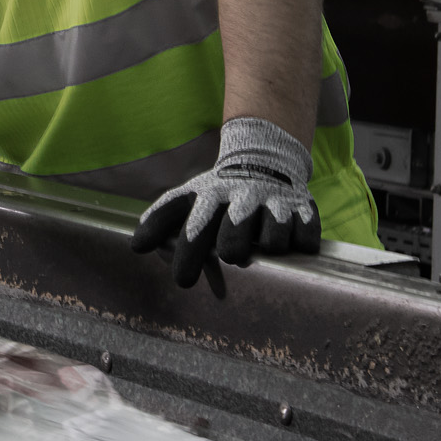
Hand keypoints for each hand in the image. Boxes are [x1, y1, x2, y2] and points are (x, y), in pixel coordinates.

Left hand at [129, 117, 318, 288]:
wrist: (264, 159)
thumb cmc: (221, 191)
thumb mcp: (189, 197)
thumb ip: (161, 219)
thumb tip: (136, 247)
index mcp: (211, 196)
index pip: (194, 229)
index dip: (187, 257)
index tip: (183, 281)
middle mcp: (243, 198)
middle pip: (234, 242)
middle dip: (231, 253)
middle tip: (232, 254)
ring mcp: (275, 202)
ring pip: (273, 241)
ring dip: (267, 248)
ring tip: (262, 243)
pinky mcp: (304, 208)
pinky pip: (304, 240)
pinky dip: (299, 245)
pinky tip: (291, 238)